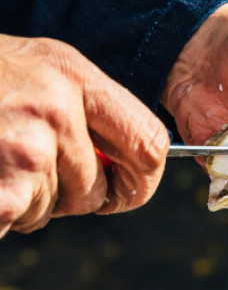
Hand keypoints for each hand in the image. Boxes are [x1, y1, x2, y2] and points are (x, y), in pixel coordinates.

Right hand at [0, 34, 167, 236]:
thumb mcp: (42, 70)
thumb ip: (91, 112)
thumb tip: (128, 165)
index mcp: (75, 76)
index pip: (150, 142)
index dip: (144, 178)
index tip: (128, 188)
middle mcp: (55, 108)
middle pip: (100, 188)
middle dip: (79, 197)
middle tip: (46, 179)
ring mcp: (22, 148)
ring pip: (57, 208)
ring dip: (33, 202)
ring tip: (0, 163)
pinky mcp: (2, 187)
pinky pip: (21, 218)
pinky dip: (8, 212)